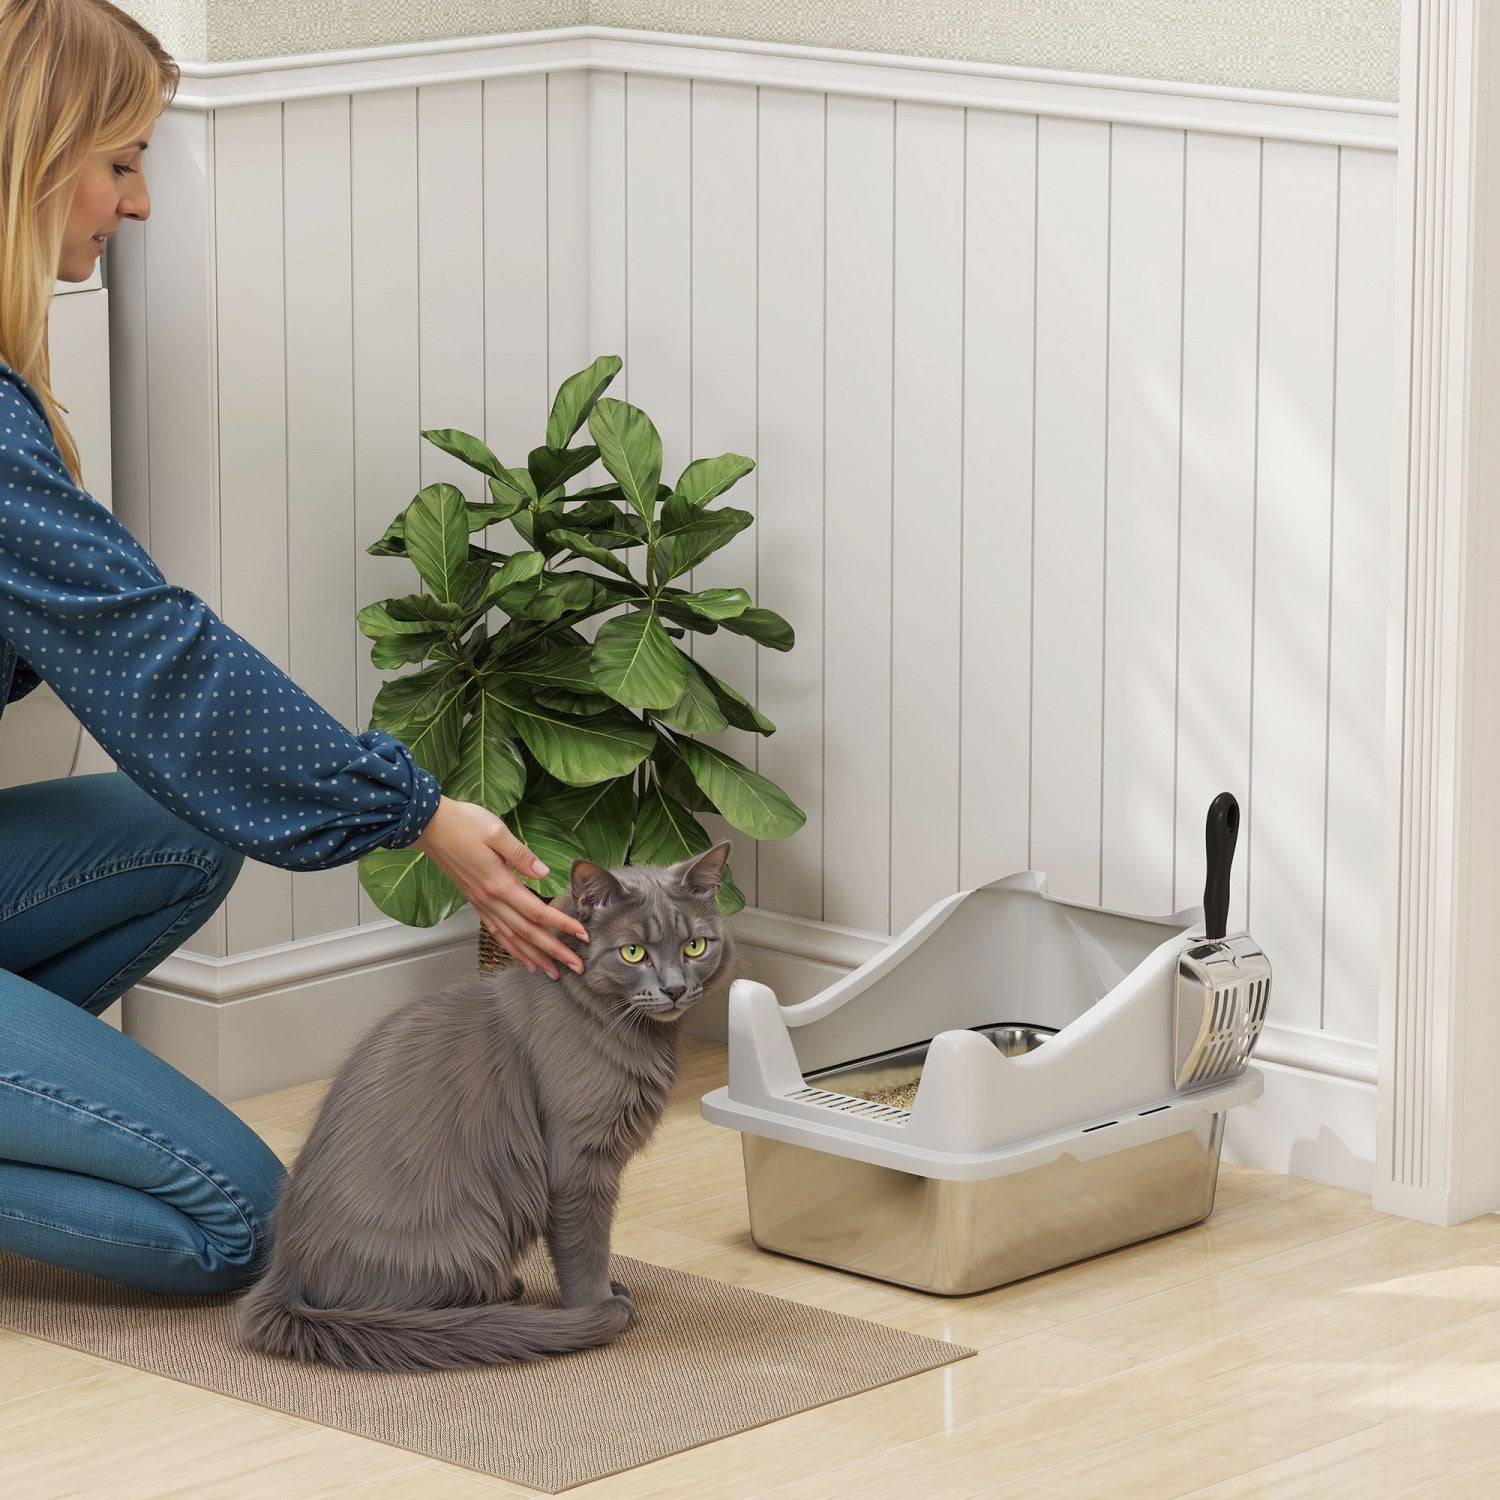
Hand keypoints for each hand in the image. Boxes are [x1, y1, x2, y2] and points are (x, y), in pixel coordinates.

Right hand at [411, 796, 587, 978]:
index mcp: (499, 884)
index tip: (583, 934)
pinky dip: (510, 948)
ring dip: (533, 957)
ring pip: (511, 938)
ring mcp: (481, 903)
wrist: (429, 826)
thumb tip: (544, 873)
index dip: (562, 924)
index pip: (537, 912)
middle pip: (527, 933)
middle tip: (576, 966)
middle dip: (554, 951)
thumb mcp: (495, 831)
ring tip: (551, 971)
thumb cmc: (463, 824)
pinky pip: (495, 932)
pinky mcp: (475, 901)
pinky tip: (521, 957)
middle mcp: (490, 900)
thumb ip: (521, 854)